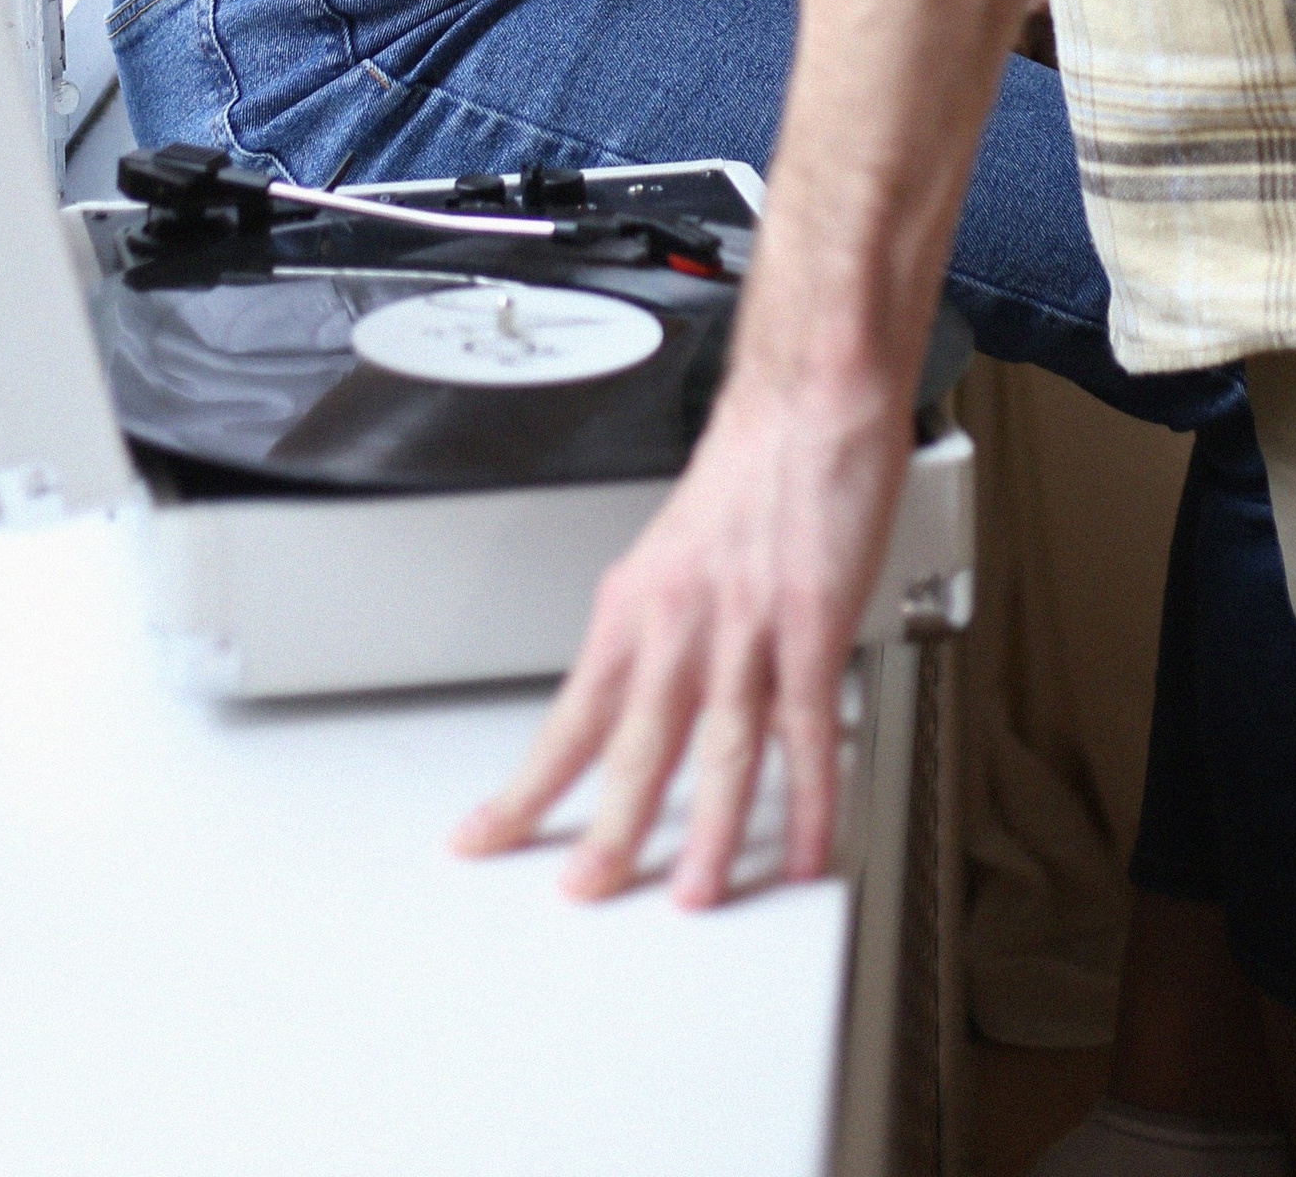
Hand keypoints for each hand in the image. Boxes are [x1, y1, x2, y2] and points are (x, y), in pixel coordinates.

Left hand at [450, 353, 912, 905]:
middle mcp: (679, 619)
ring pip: (719, 749)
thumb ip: (661, 633)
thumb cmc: (752, 469)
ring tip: (695, 895)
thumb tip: (646, 703)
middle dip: (610, 832)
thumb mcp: (673, 555)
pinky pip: (807, 726)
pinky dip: (810, 795)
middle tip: (586, 893)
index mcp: (635, 602)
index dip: (526, 787)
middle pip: (633, 746)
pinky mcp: (812, 620)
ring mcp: (746, 624)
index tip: (483, 837)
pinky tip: (809, 842)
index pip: (567, 715)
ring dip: (709, 833)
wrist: (806, 400)